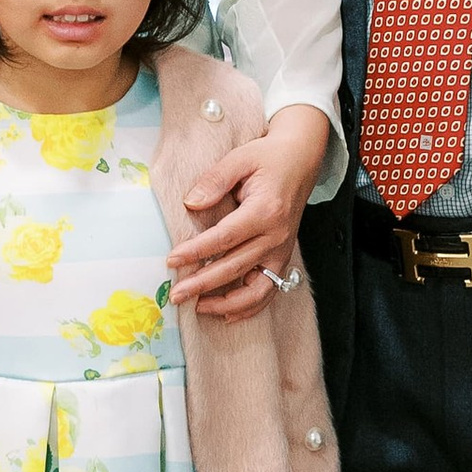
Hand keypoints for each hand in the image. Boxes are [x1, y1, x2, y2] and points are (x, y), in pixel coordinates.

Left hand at [168, 101, 329, 321]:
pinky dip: (250, 307)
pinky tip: (227, 313)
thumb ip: (214, 181)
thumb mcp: (239, 159)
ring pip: (256, 290)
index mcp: (265, 211)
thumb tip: (190, 204)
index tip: (171, 260)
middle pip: (235, 268)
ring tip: (198, 308)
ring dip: (226, 303)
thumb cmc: (267, 158)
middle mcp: (276, 236)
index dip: (196, 252)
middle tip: (176, 295)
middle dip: (202, 285)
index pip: (224, 238)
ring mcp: (282, 250)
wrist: (300, 160)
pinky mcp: (283, 257)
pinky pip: (269, 290)